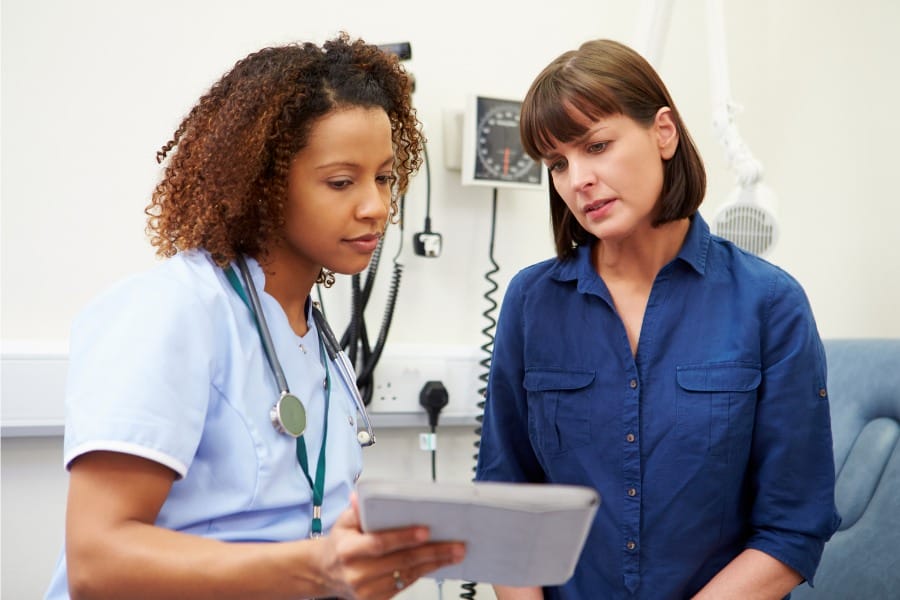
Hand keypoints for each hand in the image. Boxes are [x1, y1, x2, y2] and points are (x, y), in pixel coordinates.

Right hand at [319, 494, 465, 598]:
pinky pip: (405, 586)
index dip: (404, 538)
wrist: (326, 572)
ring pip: (407, 576)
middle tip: (455, 545)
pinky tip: (437, 564)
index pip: (380, 544)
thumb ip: (356, 509)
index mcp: (348, 550)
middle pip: (401, 562)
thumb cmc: (340, 544)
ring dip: (434, 564)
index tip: (426, 531)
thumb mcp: (343, 521)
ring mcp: (366, 590)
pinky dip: (423, 573)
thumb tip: (361, 496)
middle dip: (432, 553)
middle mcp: (357, 573)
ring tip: (454, 554)